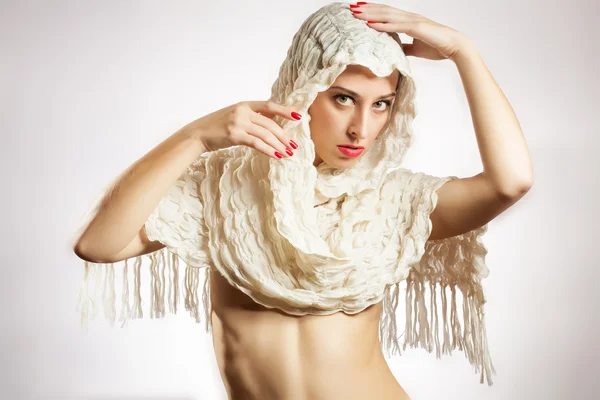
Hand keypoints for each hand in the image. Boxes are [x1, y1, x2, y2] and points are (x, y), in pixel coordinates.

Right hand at [180, 101, 300, 158]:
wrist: (197, 134)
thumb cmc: (217, 126)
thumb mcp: (235, 115)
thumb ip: (252, 116)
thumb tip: (272, 121)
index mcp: (244, 104)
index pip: (269, 105)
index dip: (285, 111)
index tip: (298, 116)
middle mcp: (242, 111)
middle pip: (270, 123)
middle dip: (284, 135)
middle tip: (294, 145)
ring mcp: (238, 123)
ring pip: (266, 134)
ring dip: (279, 145)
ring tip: (288, 153)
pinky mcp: (235, 135)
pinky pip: (257, 143)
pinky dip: (269, 150)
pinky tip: (277, 156)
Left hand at [349, 2, 470, 60]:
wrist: (455, 47)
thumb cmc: (438, 46)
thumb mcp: (416, 49)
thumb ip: (405, 47)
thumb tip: (395, 51)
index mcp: (409, 21)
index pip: (387, 13)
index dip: (373, 11)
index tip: (359, 10)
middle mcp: (409, 18)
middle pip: (384, 11)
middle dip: (367, 8)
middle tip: (351, 6)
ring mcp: (413, 21)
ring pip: (387, 15)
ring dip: (370, 13)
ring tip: (356, 13)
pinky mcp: (417, 28)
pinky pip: (396, 26)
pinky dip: (382, 24)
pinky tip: (370, 24)